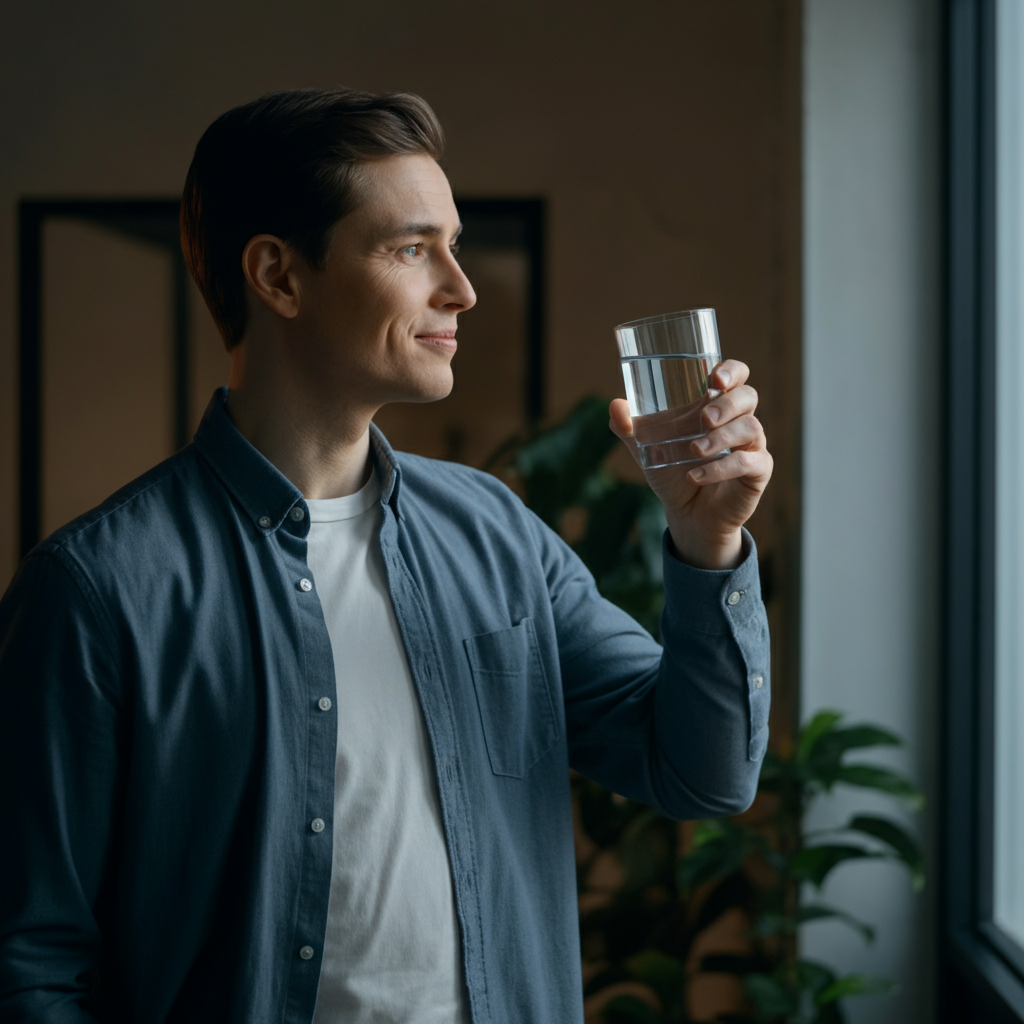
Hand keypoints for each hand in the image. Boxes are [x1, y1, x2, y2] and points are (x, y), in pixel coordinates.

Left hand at [609, 359, 772, 569]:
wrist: (686, 515)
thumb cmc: (673, 473)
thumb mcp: (648, 451)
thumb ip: (631, 429)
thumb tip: (615, 405)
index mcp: (717, 407)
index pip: (736, 376)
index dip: (732, 370)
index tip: (715, 377)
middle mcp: (739, 422)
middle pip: (748, 397)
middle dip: (727, 403)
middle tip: (704, 417)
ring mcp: (752, 446)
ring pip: (750, 428)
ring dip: (720, 437)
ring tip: (693, 450)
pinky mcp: (757, 472)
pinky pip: (747, 463)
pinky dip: (719, 469)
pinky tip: (696, 476)